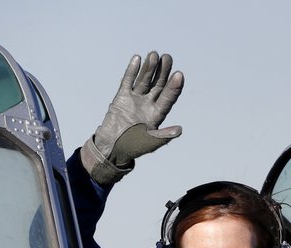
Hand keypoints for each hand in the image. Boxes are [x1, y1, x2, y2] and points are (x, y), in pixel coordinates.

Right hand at [82, 51, 183, 185]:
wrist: (111, 148)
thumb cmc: (132, 148)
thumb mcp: (150, 143)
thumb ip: (164, 136)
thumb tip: (179, 130)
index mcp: (157, 115)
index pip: (168, 98)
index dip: (174, 87)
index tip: (179, 75)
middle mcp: (148, 105)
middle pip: (158, 85)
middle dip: (163, 72)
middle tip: (168, 58)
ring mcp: (135, 100)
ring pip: (144, 81)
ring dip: (149, 68)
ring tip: (154, 54)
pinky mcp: (121, 97)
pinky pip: (127, 81)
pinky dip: (131, 71)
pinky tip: (137, 59)